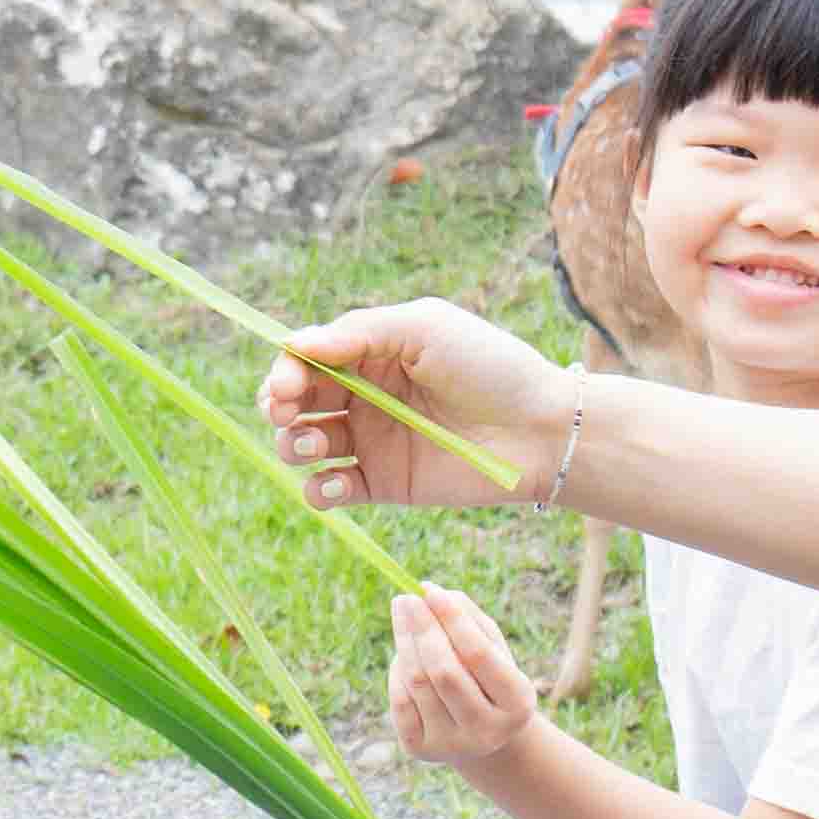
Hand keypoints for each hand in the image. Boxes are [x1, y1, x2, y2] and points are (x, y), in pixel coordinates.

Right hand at [265, 301, 568, 512]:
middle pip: (294, 402)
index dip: (284, 372)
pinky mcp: (383, 484)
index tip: (286, 388)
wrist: (540, 430)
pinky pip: (329, 490)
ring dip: (293, 446)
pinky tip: (337, 483)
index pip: (304, 359)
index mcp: (370, 353)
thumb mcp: (426, 328)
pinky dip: (319, 490)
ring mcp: (371, 441)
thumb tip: (295, 344)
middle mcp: (363, 396)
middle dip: (278, 408)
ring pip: (302, 445)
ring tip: (318, 445)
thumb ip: (359, 332)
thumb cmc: (490, 366)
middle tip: (288, 414)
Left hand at [385, 584, 540, 762]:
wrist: (480, 734)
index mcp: (517, 702)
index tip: (429, 590)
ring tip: (404, 619)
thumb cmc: (487, 678)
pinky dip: (397, 671)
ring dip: (405, 643)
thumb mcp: (491, 647)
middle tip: (405, 598)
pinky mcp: (420, 749)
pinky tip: (404, 655)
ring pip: (417, 682)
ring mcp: (452, 745)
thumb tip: (430, 592)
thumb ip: (468, 618)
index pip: (478, 654)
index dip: (452, 620)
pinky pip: (399, 700)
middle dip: (421, 629)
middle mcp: (487, 730)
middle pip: (444, 671)